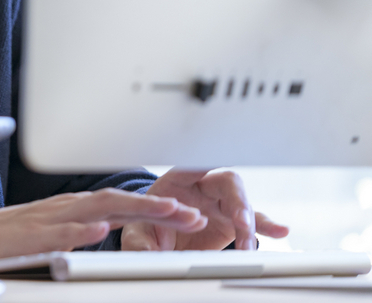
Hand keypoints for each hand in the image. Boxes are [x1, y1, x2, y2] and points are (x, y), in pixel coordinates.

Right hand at [0, 187, 207, 271]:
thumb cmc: (3, 241)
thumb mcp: (51, 234)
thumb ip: (81, 232)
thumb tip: (117, 234)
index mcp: (71, 209)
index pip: (121, 203)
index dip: (158, 207)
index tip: (194, 213)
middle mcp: (62, 208)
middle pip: (117, 201)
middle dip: (159, 207)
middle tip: (197, 215)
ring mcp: (43, 220)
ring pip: (94, 209)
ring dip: (133, 212)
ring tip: (167, 215)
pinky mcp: (22, 235)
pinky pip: (53, 231)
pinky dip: (77, 229)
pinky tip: (99, 231)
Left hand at [121, 169, 289, 250]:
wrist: (158, 240)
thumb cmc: (146, 226)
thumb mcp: (137, 232)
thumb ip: (140, 241)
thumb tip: (146, 252)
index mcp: (176, 181)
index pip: (191, 168)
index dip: (202, 166)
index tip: (210, 165)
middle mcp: (202, 188)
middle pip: (225, 184)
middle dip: (235, 201)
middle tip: (239, 221)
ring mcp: (220, 204)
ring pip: (242, 204)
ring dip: (248, 222)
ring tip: (248, 243)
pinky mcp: (231, 223)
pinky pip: (252, 222)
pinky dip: (266, 226)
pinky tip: (281, 231)